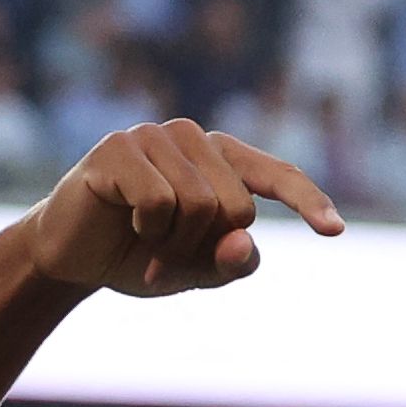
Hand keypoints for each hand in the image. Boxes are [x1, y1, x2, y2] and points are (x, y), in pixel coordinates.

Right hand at [21, 121, 343, 298]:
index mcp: (221, 160)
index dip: (307, 201)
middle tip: (167, 258)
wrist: (71, 256)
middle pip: (237, 206)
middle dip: (203, 248)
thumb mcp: (194, 270)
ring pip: (200, 205)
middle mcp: (193, 138)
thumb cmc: (139, 254)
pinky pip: (159, 200)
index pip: (275, 175)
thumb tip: (244, 243)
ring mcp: (155, 136)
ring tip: (145, 241)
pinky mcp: (118, 147)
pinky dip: (146, 228)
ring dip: (172, 244)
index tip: (334, 232)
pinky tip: (123, 220)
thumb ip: (230, 261)